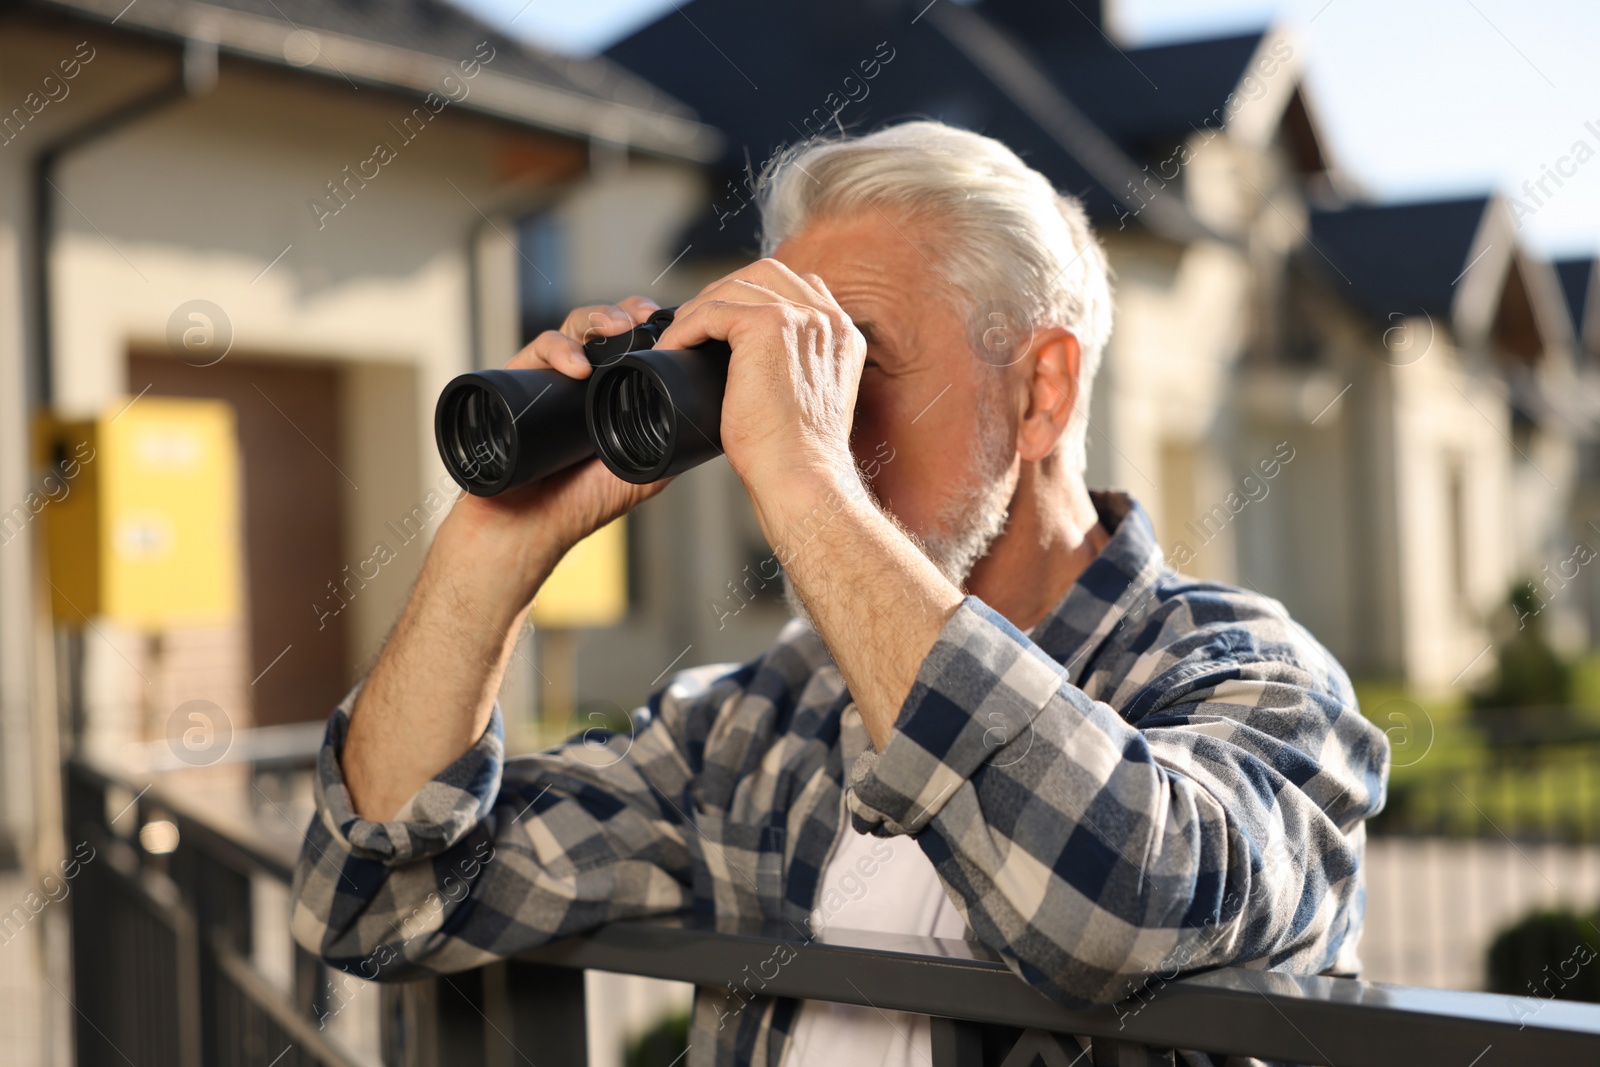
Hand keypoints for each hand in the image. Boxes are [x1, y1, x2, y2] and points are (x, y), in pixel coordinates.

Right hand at [439, 297, 670, 605]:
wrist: (525, 528)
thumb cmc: (577, 505)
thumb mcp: (640, 475)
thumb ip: (668, 446)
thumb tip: (702, 424)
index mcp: (607, 393)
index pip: (629, 345)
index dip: (646, 326)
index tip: (667, 320)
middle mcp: (577, 381)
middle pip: (600, 327)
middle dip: (623, 313)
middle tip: (641, 316)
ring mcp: (546, 381)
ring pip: (571, 329)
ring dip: (596, 319)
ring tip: (616, 329)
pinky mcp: (515, 383)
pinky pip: (536, 353)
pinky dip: (558, 351)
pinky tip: (577, 368)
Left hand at [653, 260, 865, 497]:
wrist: (801, 476)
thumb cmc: (796, 457)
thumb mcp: (806, 403)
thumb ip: (794, 371)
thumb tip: (749, 366)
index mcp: (842, 335)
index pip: (797, 288)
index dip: (754, 298)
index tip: (725, 324)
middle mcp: (828, 319)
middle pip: (766, 273)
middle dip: (724, 291)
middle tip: (695, 323)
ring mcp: (800, 318)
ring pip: (735, 288)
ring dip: (698, 309)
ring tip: (677, 338)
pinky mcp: (768, 326)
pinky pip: (711, 311)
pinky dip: (684, 328)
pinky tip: (672, 349)